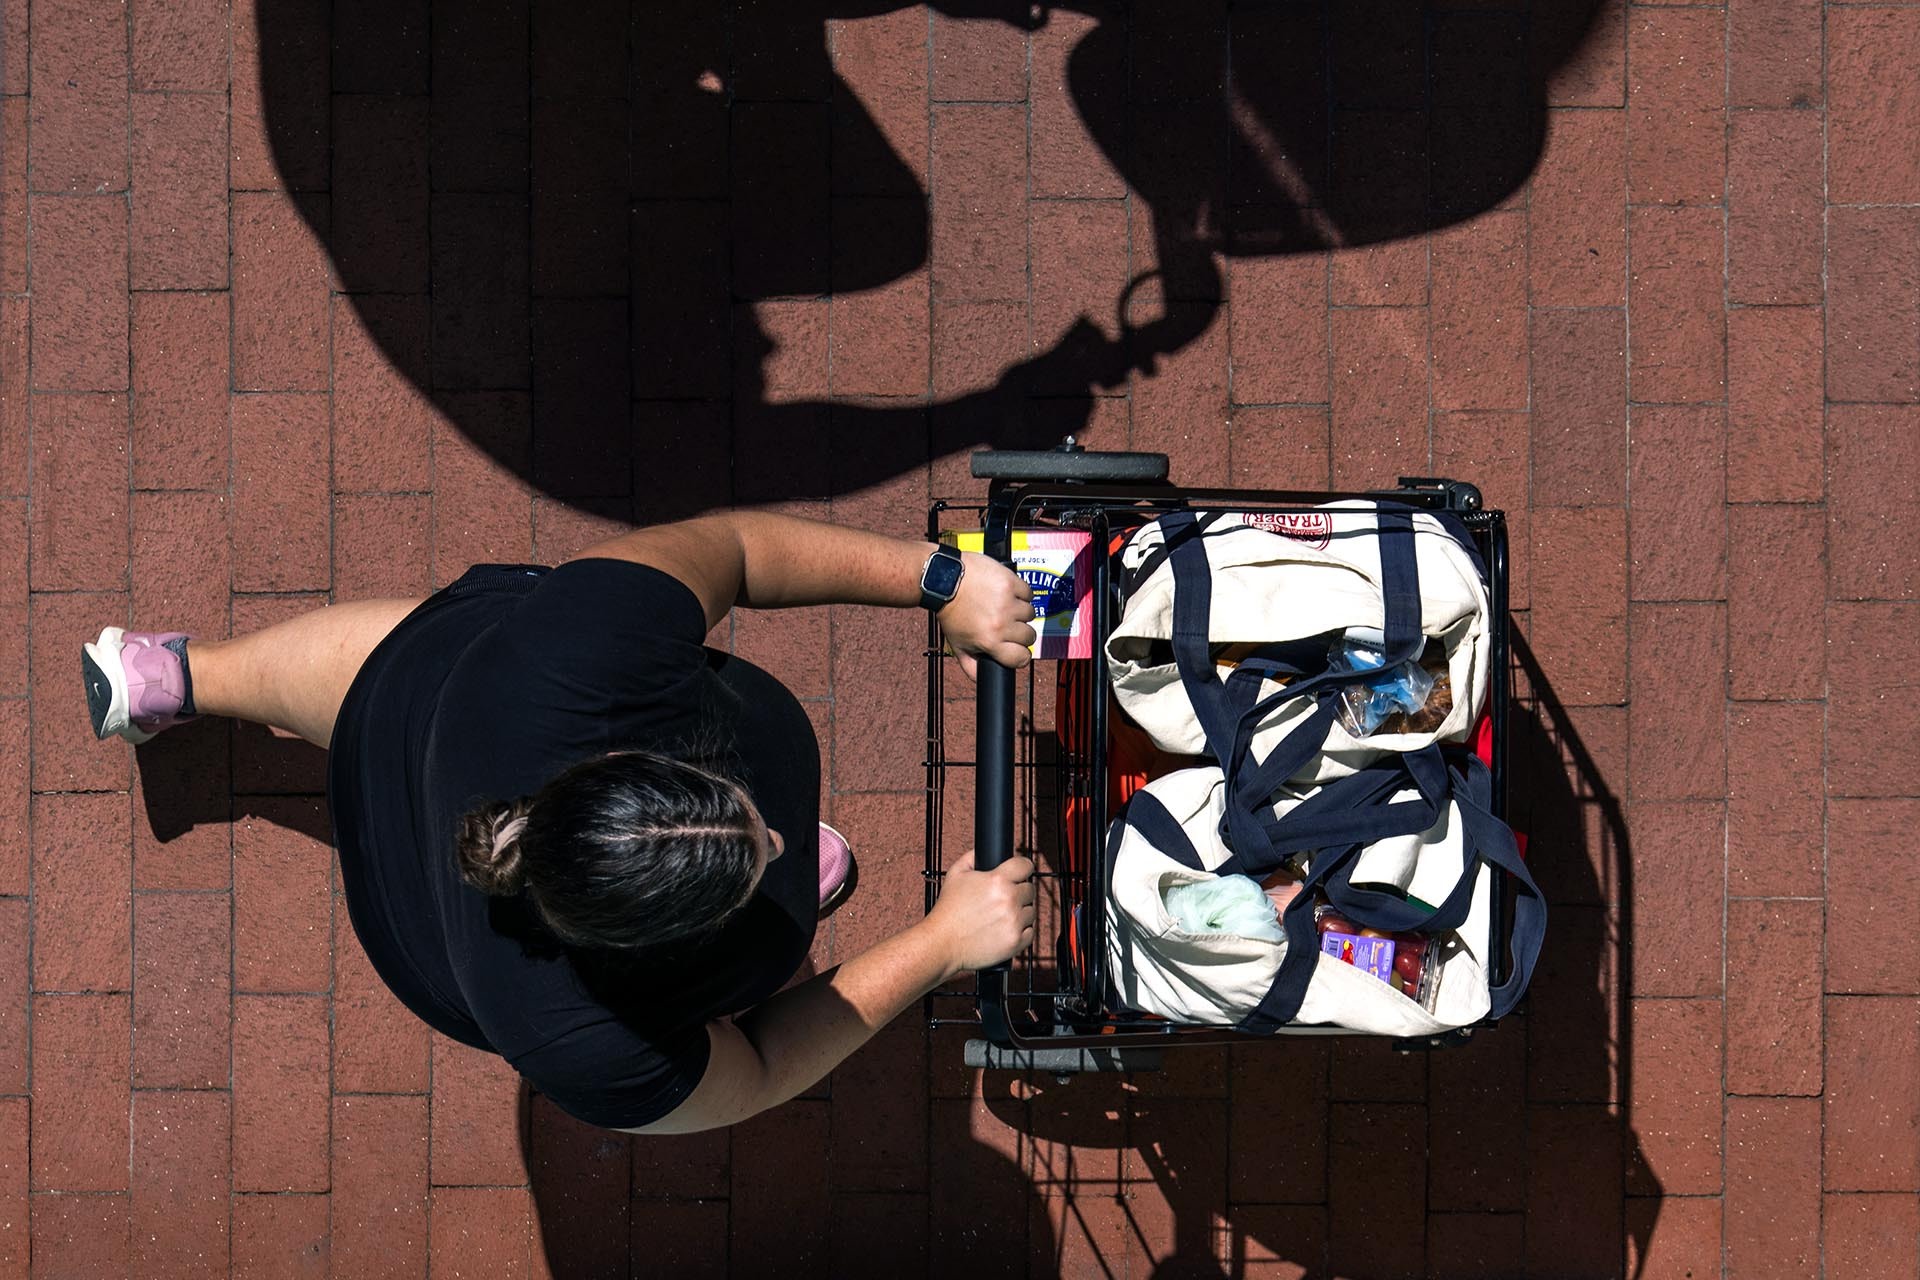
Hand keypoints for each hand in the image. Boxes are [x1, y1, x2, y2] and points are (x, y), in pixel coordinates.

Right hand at [923, 851, 1037, 976]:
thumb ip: (971, 858)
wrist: (942, 942)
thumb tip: (982, 851)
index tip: (1021, 873)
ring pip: (1030, 911)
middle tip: (1003, 898)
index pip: (1025, 866)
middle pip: (1030, 889)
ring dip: (1020, 912)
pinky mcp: (1015, 942)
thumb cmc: (948, 910)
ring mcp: (1014, 922)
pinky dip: (1021, 931)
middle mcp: (1009, 900)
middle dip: (1019, 891)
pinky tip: (1005, 928)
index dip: (1023, 868)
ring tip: (1001, 915)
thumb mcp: (955, 874)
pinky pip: (1030, 932)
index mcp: (997, 880)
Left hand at [938, 552, 1036, 679]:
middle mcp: (1002, 624)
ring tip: (1003, 607)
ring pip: (1030, 614)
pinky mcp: (1011, 583)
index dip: (1020, 655)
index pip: (1022, 658)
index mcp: (990, 641)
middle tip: (1006, 625)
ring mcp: (1008, 602)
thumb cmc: (951, 613)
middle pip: (1030, 636)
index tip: (1015, 648)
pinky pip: (1028, 593)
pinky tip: (1006, 594)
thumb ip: (970, 666)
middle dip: (1020, 633)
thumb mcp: (957, 645)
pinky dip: (1020, 593)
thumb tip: (981, 678)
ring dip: (1020, 612)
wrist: (945, 580)